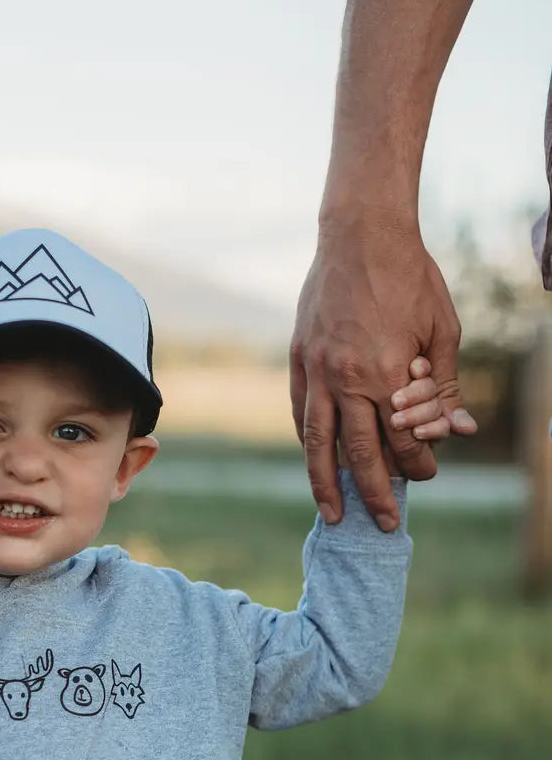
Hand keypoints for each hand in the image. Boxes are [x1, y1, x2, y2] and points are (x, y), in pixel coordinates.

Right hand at [291, 216, 477, 530]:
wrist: (360, 235)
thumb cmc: (410, 278)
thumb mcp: (443, 329)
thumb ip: (446, 385)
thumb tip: (459, 430)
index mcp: (388, 374)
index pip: (404, 439)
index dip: (418, 464)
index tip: (426, 476)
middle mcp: (348, 381)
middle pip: (361, 454)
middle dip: (376, 493)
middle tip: (386, 523)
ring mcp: (318, 372)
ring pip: (319, 443)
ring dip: (326, 484)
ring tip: (333, 515)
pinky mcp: (300, 359)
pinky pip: (300, 412)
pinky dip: (308, 441)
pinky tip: (316, 462)